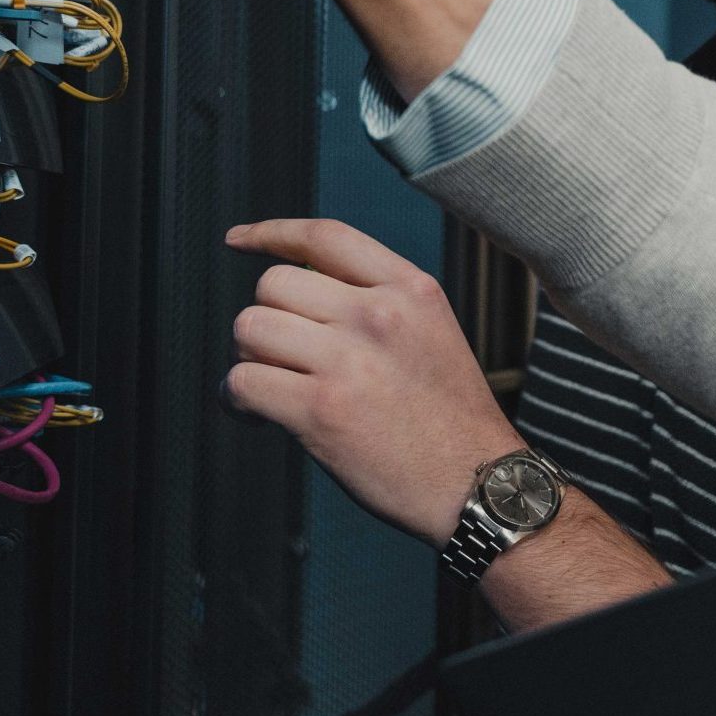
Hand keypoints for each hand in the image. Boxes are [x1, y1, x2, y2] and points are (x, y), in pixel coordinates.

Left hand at [223, 217, 522, 545]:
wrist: (477, 481)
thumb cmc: (450, 417)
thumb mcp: (432, 331)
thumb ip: (379, 301)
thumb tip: (302, 291)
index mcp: (410, 288)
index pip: (325, 237)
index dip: (271, 233)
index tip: (241, 241)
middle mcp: (379, 314)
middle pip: (275, 284)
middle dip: (268, 318)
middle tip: (284, 355)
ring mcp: (348, 361)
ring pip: (250, 327)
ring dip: (250, 357)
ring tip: (275, 384)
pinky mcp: (320, 410)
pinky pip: (242, 382)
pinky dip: (238, 401)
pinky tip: (261, 415)